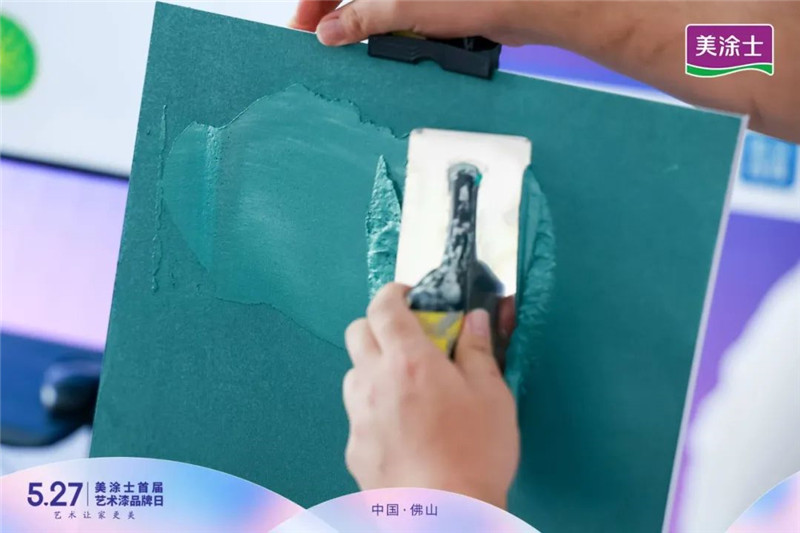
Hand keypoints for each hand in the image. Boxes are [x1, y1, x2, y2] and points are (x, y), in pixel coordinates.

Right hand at [290, 0, 535, 46]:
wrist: (528, 4)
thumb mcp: (407, 8)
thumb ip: (364, 18)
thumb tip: (329, 31)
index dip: (316, 0)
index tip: (302, 24)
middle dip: (335, 10)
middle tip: (321, 39)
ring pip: (376, 1)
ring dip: (360, 19)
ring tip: (347, 43)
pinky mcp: (435, 1)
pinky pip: (399, 10)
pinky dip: (387, 25)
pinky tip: (381, 41)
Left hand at [342, 283, 519, 508]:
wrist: (445, 516)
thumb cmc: (475, 453)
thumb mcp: (492, 396)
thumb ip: (478, 351)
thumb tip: (474, 320)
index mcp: (409, 361)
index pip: (383, 307)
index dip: (394, 294)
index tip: (410, 297)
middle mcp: (374, 382)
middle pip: (357, 332)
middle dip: (379, 326)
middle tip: (408, 341)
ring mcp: (359, 417)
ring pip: (353, 373)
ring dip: (373, 368)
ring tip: (404, 388)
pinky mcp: (354, 448)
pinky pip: (357, 414)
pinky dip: (374, 409)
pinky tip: (401, 430)